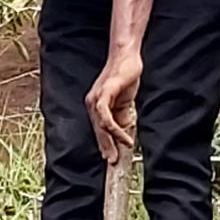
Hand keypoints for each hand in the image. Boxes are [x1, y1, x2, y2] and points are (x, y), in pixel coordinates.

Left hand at [85, 45, 141, 164]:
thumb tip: (123, 134)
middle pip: (97, 132)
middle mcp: (91, 103)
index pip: (98, 131)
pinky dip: (114, 128)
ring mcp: (96, 98)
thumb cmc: (125, 76)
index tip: (111, 160)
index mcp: (95, 106)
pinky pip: (105, 115)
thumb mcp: (124, 102)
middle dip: (106, 149)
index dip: (104, 146)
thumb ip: (122, 117)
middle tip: (114, 164)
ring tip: (123, 150)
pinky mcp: (104, 93)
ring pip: (100, 126)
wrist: (127, 56)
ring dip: (111, 141)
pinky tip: (124, 136)